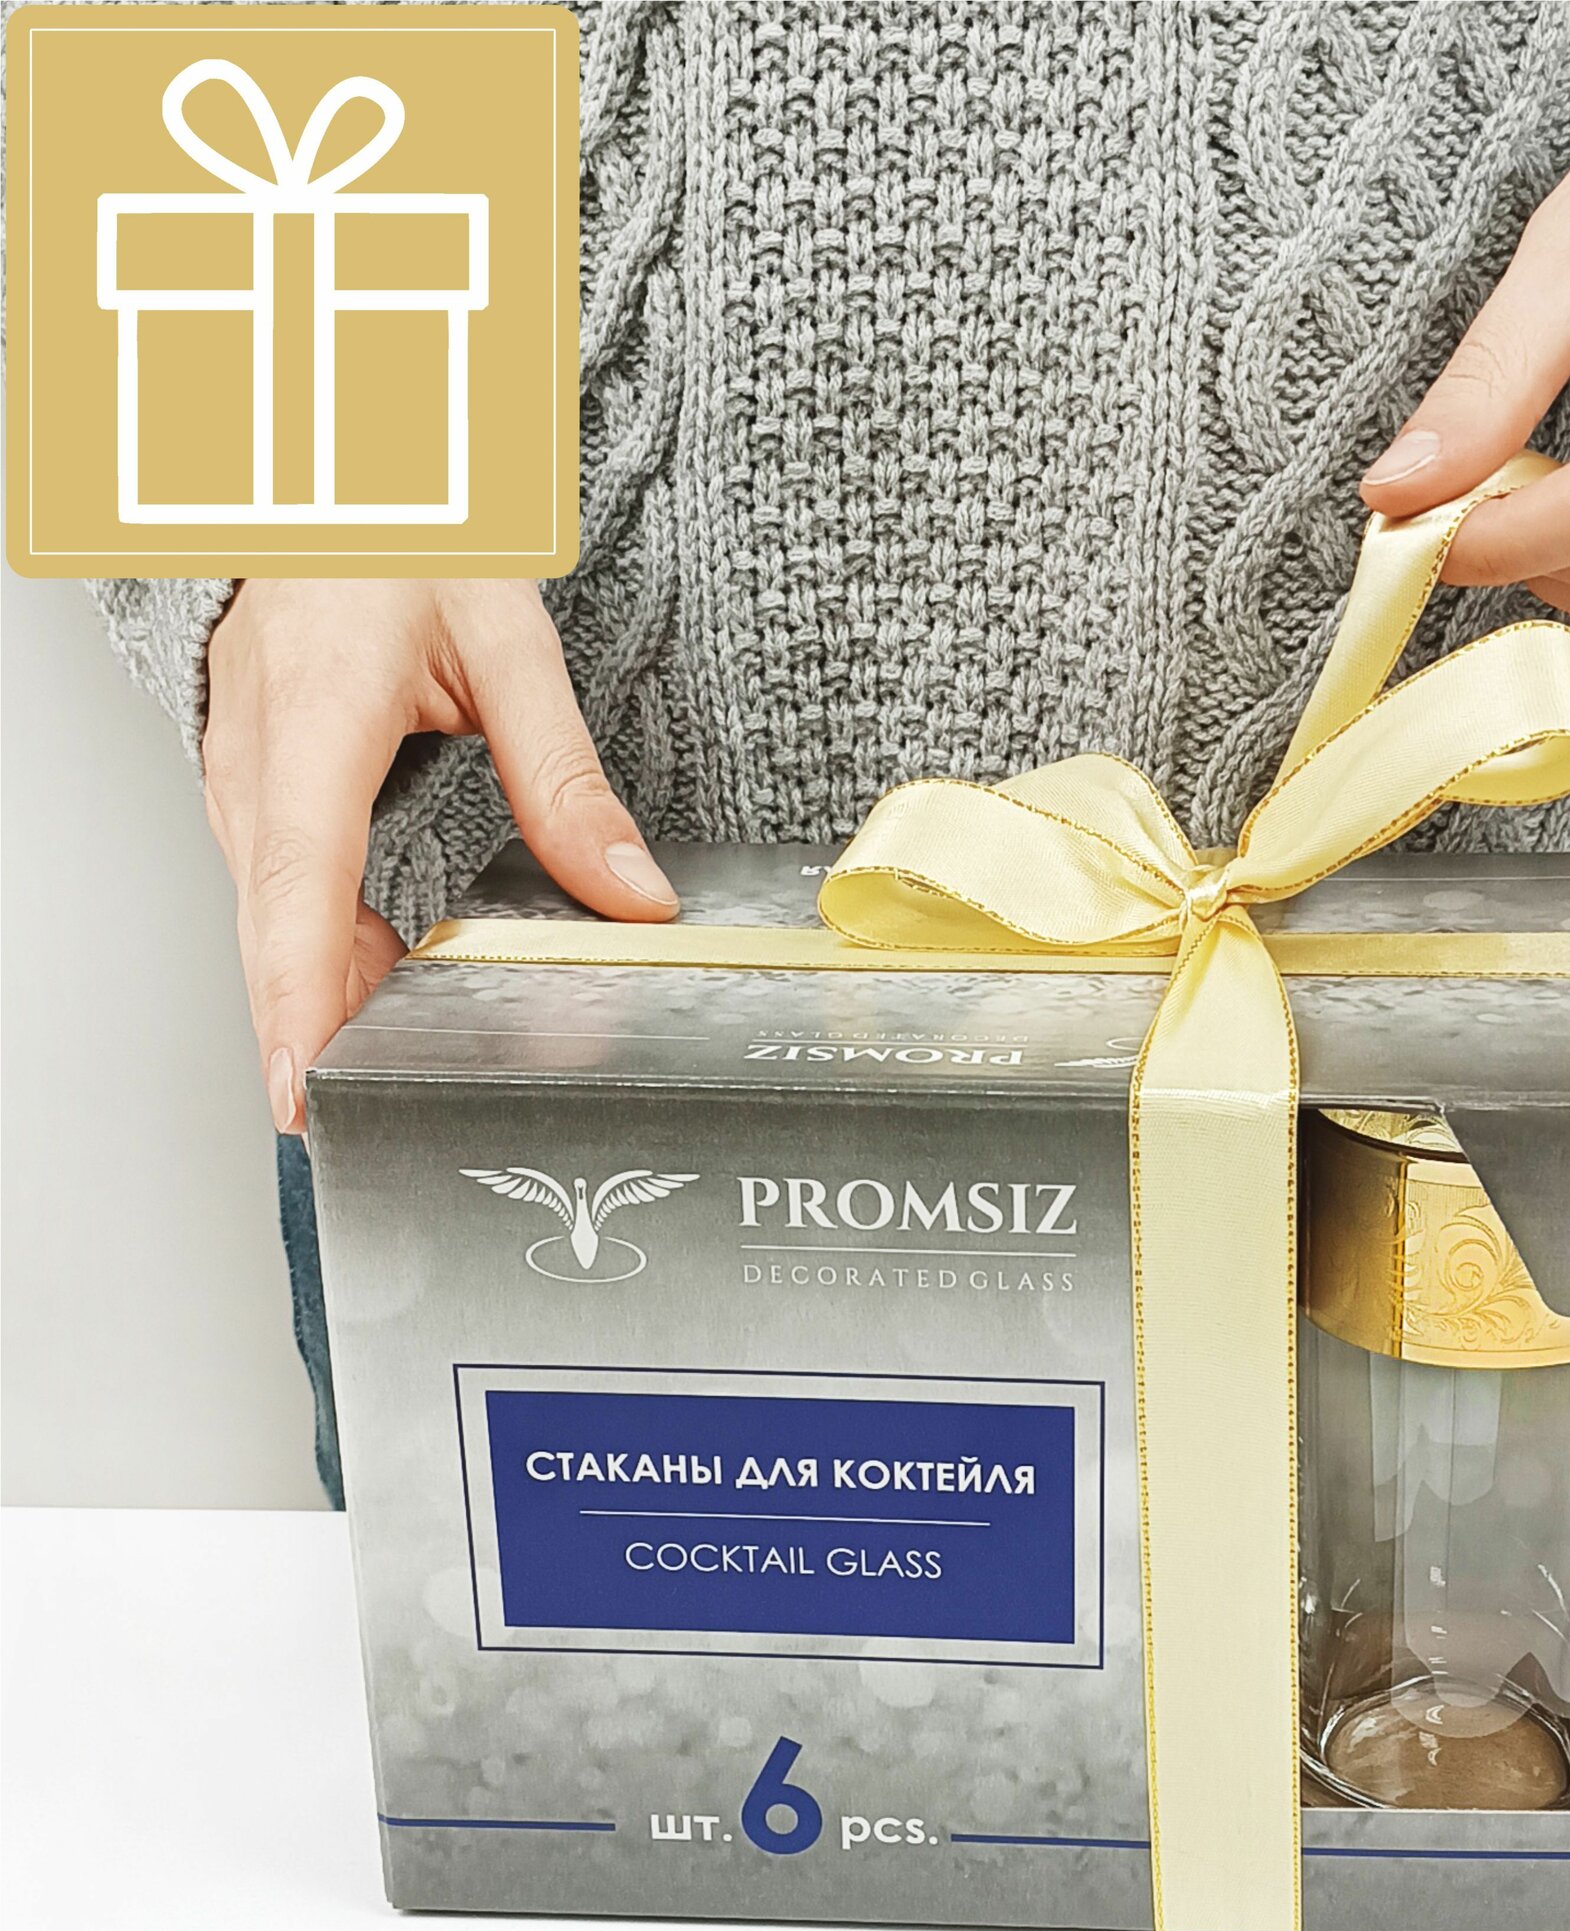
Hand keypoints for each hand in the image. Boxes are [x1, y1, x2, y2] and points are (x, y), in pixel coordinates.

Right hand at [203, 578, 677, 1133]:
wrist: (331, 481)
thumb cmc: (402, 533)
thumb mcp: (507, 642)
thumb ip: (565, 776)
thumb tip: (628, 891)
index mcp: (318, 708)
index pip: (304, 877)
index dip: (298, 992)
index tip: (304, 1084)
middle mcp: (258, 749)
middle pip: (275, 920)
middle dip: (311, 1026)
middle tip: (366, 1113)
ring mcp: (243, 766)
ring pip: (274, 910)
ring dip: (320, 989)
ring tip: (385, 1061)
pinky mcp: (257, 779)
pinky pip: (282, 884)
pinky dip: (321, 942)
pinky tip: (375, 980)